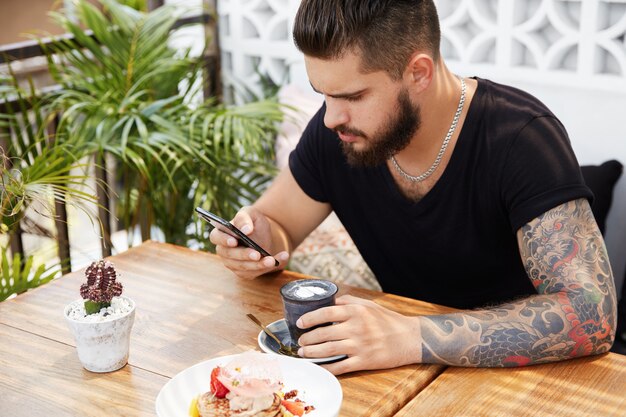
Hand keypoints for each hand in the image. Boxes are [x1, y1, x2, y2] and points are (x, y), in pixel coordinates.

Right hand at [209, 206, 288, 278]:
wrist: (264, 237)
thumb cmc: (254, 224)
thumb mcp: (251, 214)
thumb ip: (245, 218)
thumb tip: (245, 229)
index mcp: (222, 233)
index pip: (216, 237)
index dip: (223, 240)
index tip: (234, 241)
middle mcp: (224, 250)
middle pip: (230, 255)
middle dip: (244, 255)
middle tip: (257, 254)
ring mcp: (232, 263)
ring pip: (243, 267)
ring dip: (258, 265)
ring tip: (272, 260)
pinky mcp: (244, 272)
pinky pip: (254, 273)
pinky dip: (268, 267)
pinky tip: (279, 260)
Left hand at [296, 295, 421, 374]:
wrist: (409, 338)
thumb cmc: (388, 320)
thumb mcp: (368, 305)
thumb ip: (348, 302)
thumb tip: (328, 302)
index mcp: (356, 311)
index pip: (326, 312)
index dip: (310, 318)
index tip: (300, 322)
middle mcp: (357, 327)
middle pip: (324, 333)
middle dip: (307, 338)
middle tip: (299, 341)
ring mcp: (360, 345)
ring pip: (328, 350)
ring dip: (312, 352)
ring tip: (303, 352)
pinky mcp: (365, 361)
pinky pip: (341, 366)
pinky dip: (327, 368)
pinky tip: (318, 367)